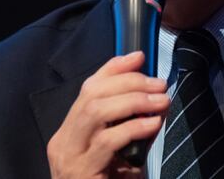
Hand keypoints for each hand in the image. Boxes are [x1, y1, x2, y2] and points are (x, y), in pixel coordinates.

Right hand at [47, 51, 168, 178]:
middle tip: (159, 83)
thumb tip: (156, 101)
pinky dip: (133, 128)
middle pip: (91, 95)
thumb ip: (131, 130)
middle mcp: (63, 142)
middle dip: (128, 82)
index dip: (113, 68)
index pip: (87, 88)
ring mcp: (69, 157)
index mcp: (68, 133)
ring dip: (132, 100)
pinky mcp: (81, 173)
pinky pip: (107, 142)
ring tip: (160, 99)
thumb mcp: (120, 157)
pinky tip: (153, 123)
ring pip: (95, 112)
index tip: (139, 56)